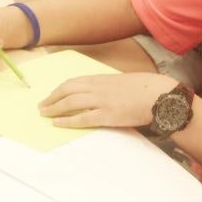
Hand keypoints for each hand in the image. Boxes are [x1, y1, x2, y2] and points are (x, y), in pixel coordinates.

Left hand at [38, 73, 176, 128]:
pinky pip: (82, 118)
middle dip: (52, 98)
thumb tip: (98, 94)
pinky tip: (57, 123)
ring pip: (70, 102)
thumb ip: (108, 87)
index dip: (59, 89)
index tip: (51, 94)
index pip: (74, 82)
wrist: (160, 94)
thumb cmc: (145, 88)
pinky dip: (67, 120)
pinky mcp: (107, 115)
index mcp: (101, 79)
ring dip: (54, 108)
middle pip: (67, 90)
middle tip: (41, 106)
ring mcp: (101, 101)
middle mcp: (97, 88)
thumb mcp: (122, 82)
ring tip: (44, 114)